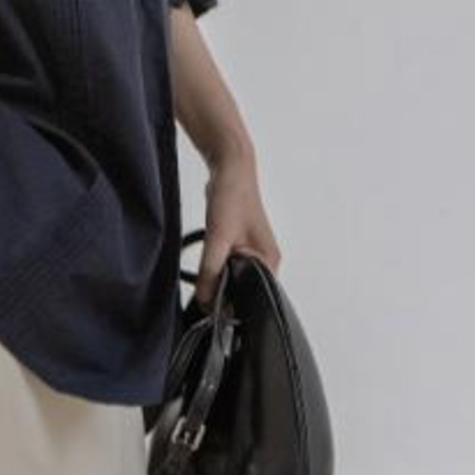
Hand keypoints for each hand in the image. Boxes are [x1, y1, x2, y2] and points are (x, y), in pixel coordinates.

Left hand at [193, 157, 281, 307]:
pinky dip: (215, 264)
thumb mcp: (219, 237)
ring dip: (218, 275)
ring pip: (232, 276)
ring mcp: (253, 252)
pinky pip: (227, 264)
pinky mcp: (240, 244)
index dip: (232, 305)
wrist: (229, 167)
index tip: (212, 307)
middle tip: (206, 282)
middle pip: (242, 290)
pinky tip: (208, 256)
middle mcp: (266, 259)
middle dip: (224, 290)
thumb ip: (211, 271)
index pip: (254, 298)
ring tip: (209, 262)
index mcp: (270, 261)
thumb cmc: (232, 197)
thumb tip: (204, 301)